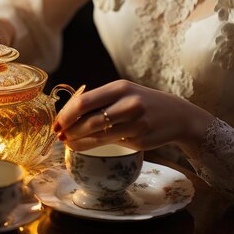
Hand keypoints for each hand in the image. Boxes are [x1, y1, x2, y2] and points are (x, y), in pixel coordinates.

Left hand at [53, 79, 214, 158]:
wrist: (177, 115)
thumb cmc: (141, 103)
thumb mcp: (122, 93)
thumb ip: (98, 101)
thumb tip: (66, 114)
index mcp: (119, 88)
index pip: (84, 101)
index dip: (66, 114)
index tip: (56, 122)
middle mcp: (128, 103)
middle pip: (89, 118)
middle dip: (69, 129)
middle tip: (59, 134)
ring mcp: (135, 122)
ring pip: (97, 134)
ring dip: (77, 140)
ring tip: (67, 142)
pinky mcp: (140, 139)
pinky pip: (109, 143)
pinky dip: (91, 146)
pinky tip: (82, 146)